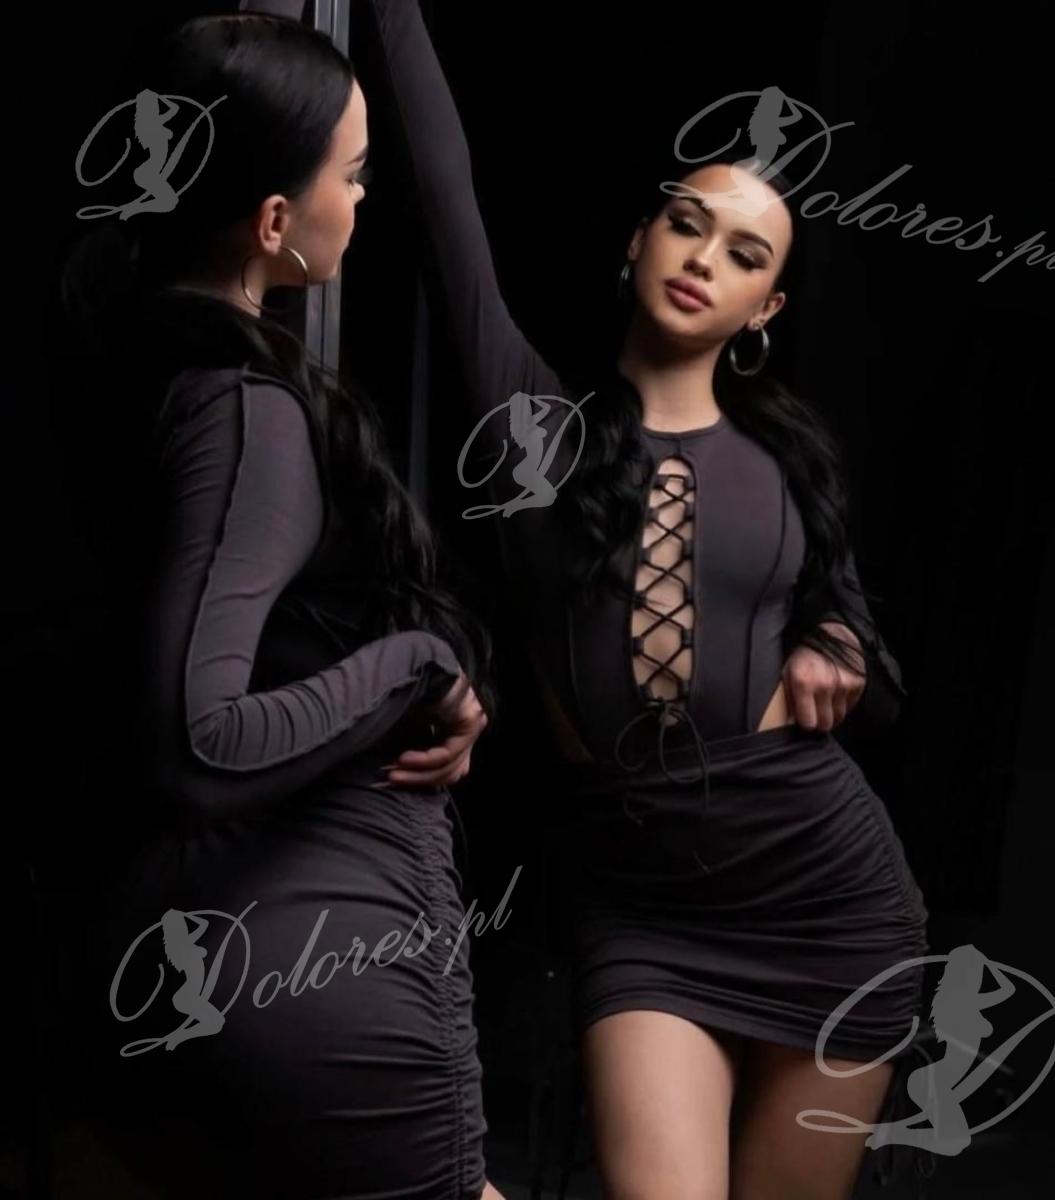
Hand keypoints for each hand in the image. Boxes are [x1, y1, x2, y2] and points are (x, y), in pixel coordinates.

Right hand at [383, 670, 488, 788]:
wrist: (407, 663)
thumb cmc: (401, 691)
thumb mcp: (405, 726)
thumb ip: (414, 750)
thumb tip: (402, 776)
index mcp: (455, 725)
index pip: (449, 767)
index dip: (421, 778)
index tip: (393, 778)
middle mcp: (468, 724)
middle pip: (451, 770)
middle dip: (419, 779)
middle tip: (391, 780)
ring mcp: (473, 721)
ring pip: (451, 766)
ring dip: (419, 774)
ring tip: (393, 773)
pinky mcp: (471, 719)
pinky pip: (449, 752)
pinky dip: (425, 761)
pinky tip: (404, 759)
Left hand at [784, 621, 865, 731]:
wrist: (829, 631)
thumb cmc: (803, 653)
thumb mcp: (786, 672)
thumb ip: (789, 697)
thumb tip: (791, 721)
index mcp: (803, 683)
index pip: (808, 723)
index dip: (806, 722)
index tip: (805, 718)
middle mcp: (825, 685)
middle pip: (826, 724)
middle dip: (819, 721)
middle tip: (815, 711)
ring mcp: (844, 684)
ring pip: (839, 717)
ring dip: (831, 712)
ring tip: (824, 699)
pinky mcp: (858, 682)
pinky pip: (851, 706)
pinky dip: (843, 703)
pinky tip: (835, 691)